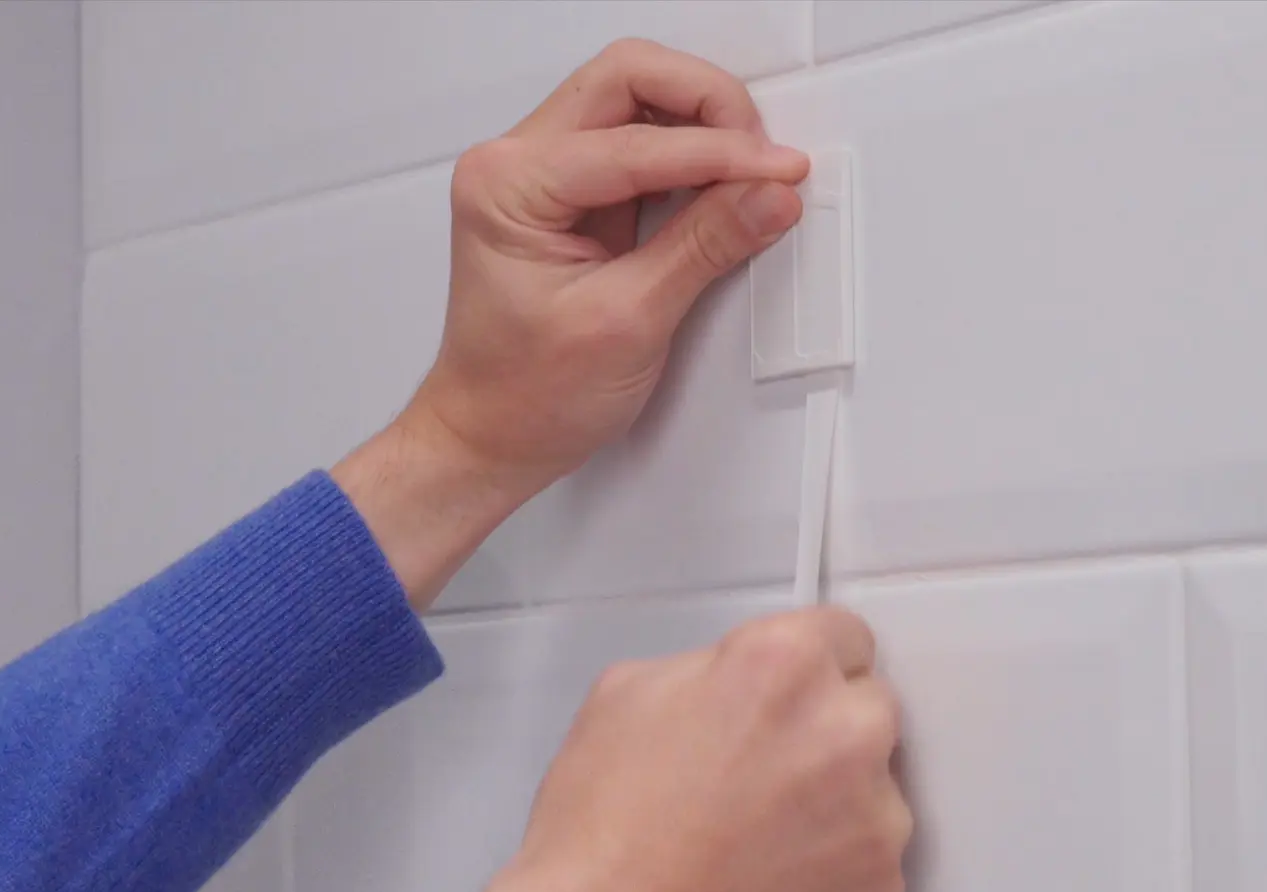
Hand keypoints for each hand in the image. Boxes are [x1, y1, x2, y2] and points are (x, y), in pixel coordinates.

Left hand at [333, 40, 809, 606]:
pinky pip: (637, 144)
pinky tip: (721, 188)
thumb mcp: (628, 323)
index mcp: (509, 186)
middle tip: (762, 155)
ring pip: (635, 101)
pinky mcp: (571, 196)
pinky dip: (687, 157)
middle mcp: (515, 165)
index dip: (719, 153)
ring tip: (750, 175)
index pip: (633, 141)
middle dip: (706, 105)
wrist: (490, 437)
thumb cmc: (523, 397)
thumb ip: (704, 248)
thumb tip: (765, 196)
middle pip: (628, 80)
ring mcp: (541, 176)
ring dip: (699, 126)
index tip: (777, 173)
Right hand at [475, 608, 913, 891]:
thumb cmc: (607, 828)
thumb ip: (711, 667)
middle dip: (827, 731)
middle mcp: (844, 731)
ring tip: (759, 833)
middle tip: (765, 770)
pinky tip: (773, 875)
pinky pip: (874, 859)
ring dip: (837, 802)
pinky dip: (836, 867)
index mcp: (785, 665)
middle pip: (870, 708)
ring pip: (877, 788)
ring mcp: (873, 814)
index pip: (847, 637)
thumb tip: (736, 680)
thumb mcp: (629, 693)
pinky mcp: (881, 885)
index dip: (812, 667)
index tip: (800, 692)